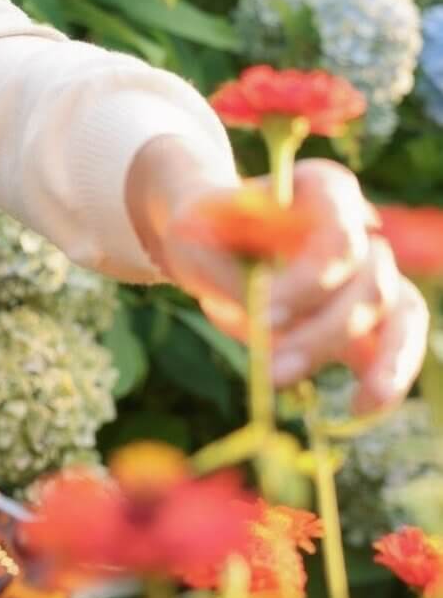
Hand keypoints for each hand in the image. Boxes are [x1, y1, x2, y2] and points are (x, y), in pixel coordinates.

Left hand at [158, 158, 428, 413]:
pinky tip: (361, 408)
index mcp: (322, 189)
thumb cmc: (204, 230)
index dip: (310, 283)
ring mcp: (371, 270)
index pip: (338, 238)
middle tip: (271, 370)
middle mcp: (359, 226)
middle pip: (370, 282)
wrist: (211, 240)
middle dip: (324, 333)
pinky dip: (387, 378)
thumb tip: (267, 328)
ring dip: (382, 363)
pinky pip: (397, 344)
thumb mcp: (195, 239)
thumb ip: (231, 278)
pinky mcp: (371, 315)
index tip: (263, 316)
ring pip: (403, 314)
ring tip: (359, 406)